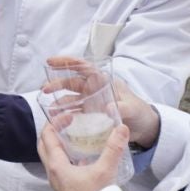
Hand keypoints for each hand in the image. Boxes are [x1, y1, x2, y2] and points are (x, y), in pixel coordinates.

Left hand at [39, 124, 129, 190]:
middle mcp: (53, 173)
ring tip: (74, 135)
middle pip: (44, 146)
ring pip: (51, 158)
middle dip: (52, 131)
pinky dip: (66, 157)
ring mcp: (58, 183)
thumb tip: (121, 127)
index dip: (54, 122)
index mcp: (57, 166)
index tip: (67, 114)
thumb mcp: (105, 171)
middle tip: (67, 122)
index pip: (47, 137)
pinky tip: (84, 157)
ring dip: (58, 144)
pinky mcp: (65, 189)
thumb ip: (113, 148)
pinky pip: (60, 168)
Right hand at [43, 56, 159, 149]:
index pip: (84, 67)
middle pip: (73, 82)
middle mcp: (95, 89)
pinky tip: (57, 118)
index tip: (52, 61)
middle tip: (44, 89)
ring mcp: (92, 102)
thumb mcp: (132, 108)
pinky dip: (65, 114)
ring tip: (49, 107)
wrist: (145, 128)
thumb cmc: (140, 113)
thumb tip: (107, 108)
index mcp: (104, 81)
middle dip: (57, 83)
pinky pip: (74, 112)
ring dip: (59, 101)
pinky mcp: (91, 115)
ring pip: (71, 97)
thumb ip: (121, 107)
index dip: (68, 62)